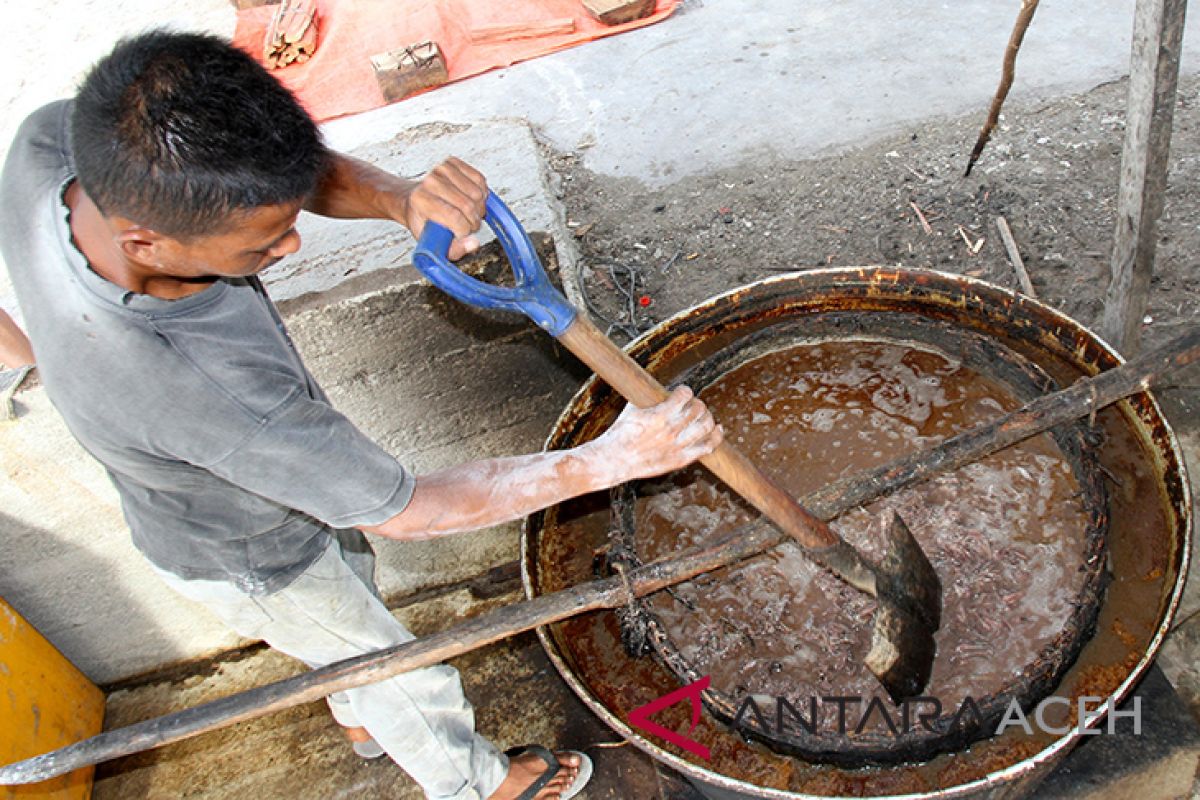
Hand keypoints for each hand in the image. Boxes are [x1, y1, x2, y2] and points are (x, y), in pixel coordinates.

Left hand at [404, 157, 487, 259]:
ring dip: (479, 208)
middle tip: (467, 225)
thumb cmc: (423, 221)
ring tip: (468, 213)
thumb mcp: (433, 243)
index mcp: (420, 200)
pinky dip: (482, 194)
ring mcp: (441, 169)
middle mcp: (430, 181)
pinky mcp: (452, 162)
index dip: (465, 230)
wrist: (413, 199)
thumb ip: (454, 249)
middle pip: (469, 205)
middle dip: (474, 221)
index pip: (455, 217)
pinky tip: (471, 200)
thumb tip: (474, 243)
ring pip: (478, 193)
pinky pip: (480, 180)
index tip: (462, 234)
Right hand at [589, 386, 722, 484]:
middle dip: (696, 403)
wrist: (614, 460)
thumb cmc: (620, 433)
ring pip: (706, 426)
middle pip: (698, 409)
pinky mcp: (680, 459)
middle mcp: (671, 430)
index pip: (685, 394)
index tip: (682, 393)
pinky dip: (715, 436)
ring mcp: (677, 446)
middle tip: (691, 405)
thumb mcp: (632, 408)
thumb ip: (649, 396)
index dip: (685, 391)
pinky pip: (707, 447)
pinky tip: (717, 429)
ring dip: (707, 417)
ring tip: (702, 416)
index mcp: (659, 415)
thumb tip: (657, 383)